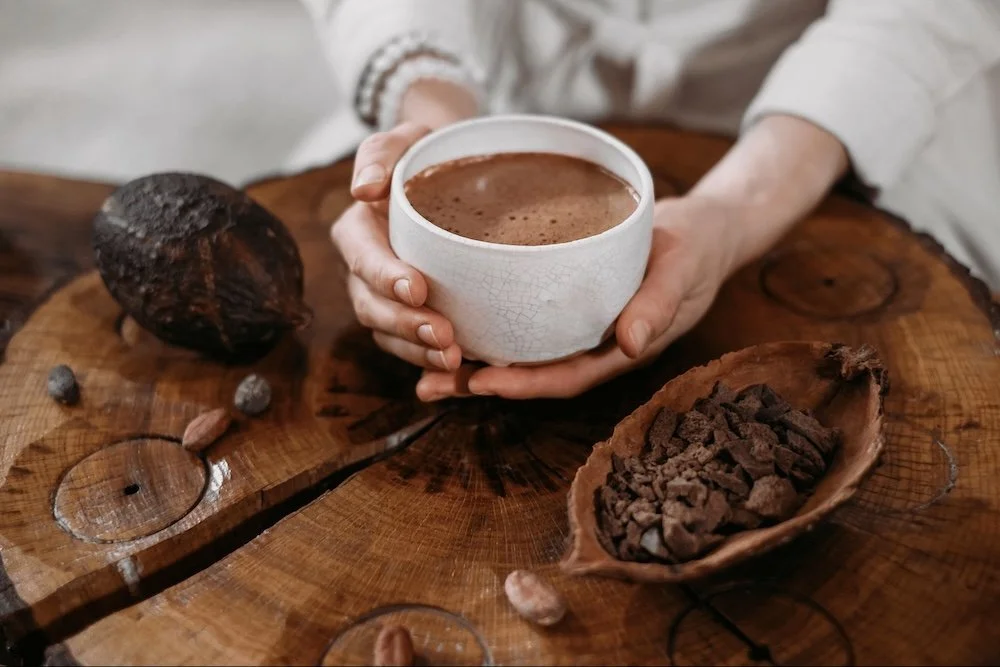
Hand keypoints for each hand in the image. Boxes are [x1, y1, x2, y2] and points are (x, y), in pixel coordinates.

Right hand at [330, 121, 463, 370]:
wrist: (453, 177)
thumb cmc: (427, 155)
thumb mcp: (406, 140)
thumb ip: (382, 154)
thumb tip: (363, 189)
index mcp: (358, 231)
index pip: (362, 257)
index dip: (385, 276)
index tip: (417, 287)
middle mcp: (365, 271)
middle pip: (372, 306)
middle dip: (405, 324)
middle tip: (443, 336)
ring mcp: (385, 299)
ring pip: (389, 334)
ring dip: (418, 350)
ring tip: (453, 358)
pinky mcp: (409, 317)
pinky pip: (412, 347)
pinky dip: (430, 360)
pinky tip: (460, 368)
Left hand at [415, 196, 743, 400]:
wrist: (701, 230)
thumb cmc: (695, 250)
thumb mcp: (682, 270)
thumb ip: (659, 304)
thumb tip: (632, 343)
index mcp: (618, 349)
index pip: (565, 377)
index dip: (523, 384)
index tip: (480, 381)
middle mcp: (590, 345)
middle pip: (529, 373)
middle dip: (479, 382)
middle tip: (426, 383)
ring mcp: (576, 327)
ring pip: (518, 351)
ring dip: (471, 360)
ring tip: (419, 362)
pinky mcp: (564, 301)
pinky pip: (521, 321)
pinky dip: (487, 325)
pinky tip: (448, 316)